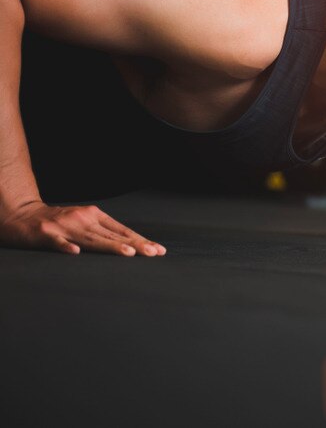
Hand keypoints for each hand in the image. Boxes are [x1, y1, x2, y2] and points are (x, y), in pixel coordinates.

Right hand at [0, 201, 165, 256]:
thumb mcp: (84, 224)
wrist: (22, 215)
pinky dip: (66, 247)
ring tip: (129, 254)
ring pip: (91, 239)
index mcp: (95, 216)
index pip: (122, 231)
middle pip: (112, 236)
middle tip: (154, 253)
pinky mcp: (45, 235)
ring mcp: (65, 227)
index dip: (141, 240)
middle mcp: (83, 219)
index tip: (159, 250)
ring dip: (111, 247)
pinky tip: (75, 253)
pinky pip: (57, 243)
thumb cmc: (58, 223)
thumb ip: (104, 233)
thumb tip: (132, 246)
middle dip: (135, 245)